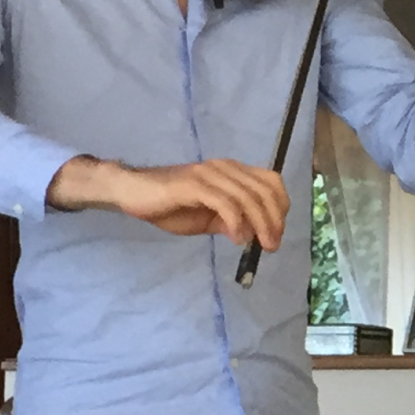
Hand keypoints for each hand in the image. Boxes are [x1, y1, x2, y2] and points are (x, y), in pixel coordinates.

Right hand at [48, 155, 288, 246]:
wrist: (133, 193)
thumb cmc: (171, 205)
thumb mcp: (209, 218)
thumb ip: (233, 222)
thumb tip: (256, 233)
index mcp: (232, 172)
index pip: (271, 182)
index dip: (280, 206)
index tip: (278, 232)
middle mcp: (224, 168)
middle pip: (264, 191)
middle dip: (274, 220)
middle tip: (272, 245)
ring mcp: (208, 175)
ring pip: (247, 197)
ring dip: (260, 224)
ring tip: (259, 245)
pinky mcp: (193, 185)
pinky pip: (224, 202)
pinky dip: (236, 222)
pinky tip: (237, 238)